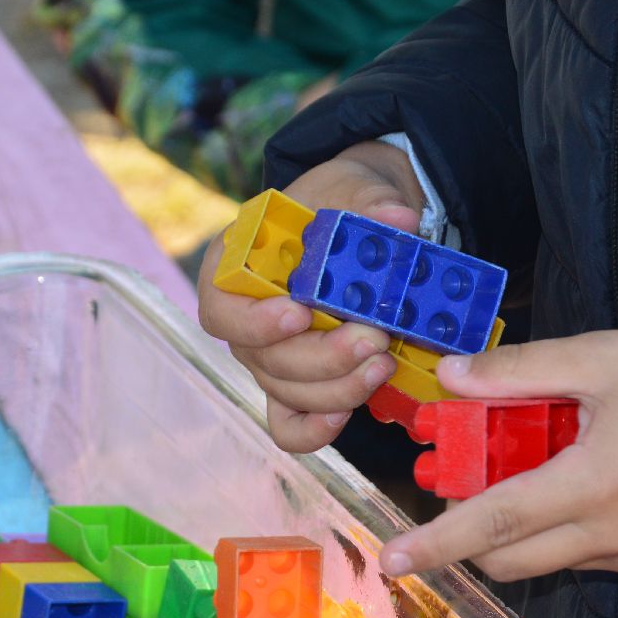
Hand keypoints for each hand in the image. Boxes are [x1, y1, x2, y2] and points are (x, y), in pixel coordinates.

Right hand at [197, 141, 424, 451]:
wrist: (358, 224)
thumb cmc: (339, 205)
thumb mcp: (352, 188)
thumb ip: (370, 203)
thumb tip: (398, 219)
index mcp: (235, 267)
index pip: (219, 309)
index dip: (254, 322)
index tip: (299, 313)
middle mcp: (244, 320)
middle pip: (263, 360)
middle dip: (321, 357)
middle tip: (372, 339)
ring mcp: (270, 358)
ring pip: (286, 392)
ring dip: (337, 387)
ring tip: (384, 363)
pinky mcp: (298, 385)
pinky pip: (291, 424)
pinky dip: (316, 428)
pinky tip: (350, 413)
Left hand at [378, 330, 617, 579]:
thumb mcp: (598, 357)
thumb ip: (518, 371)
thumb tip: (451, 375)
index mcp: (594, 486)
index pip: (493, 524)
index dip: (436, 543)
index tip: (392, 560)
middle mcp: (612, 534)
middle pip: (509, 559)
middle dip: (468, 535)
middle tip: (455, 484)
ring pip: (544, 560)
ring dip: (513, 531)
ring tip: (516, 471)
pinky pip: (582, 556)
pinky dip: (556, 530)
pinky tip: (565, 481)